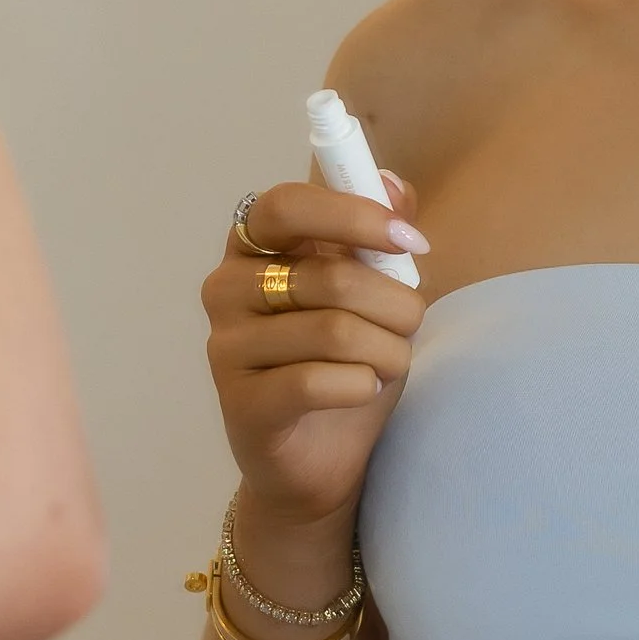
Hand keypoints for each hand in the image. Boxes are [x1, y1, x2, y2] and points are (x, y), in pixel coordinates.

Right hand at [200, 177, 427, 534]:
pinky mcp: (240, 404)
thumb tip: (391, 183)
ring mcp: (226, 347)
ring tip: (389, 363)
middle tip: (412, 324)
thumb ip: (379, 233)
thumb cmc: (347, 359)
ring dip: (387, 349)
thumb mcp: (375, 289)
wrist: (323, 456)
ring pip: (334, 331)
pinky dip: (362, 385)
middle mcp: (227, 288)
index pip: (288, 205)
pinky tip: (363, 390)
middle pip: (330, 276)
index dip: (355, 215)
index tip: (410, 240)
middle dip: (395, 303)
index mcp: (254, 245)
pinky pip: (318, 381)